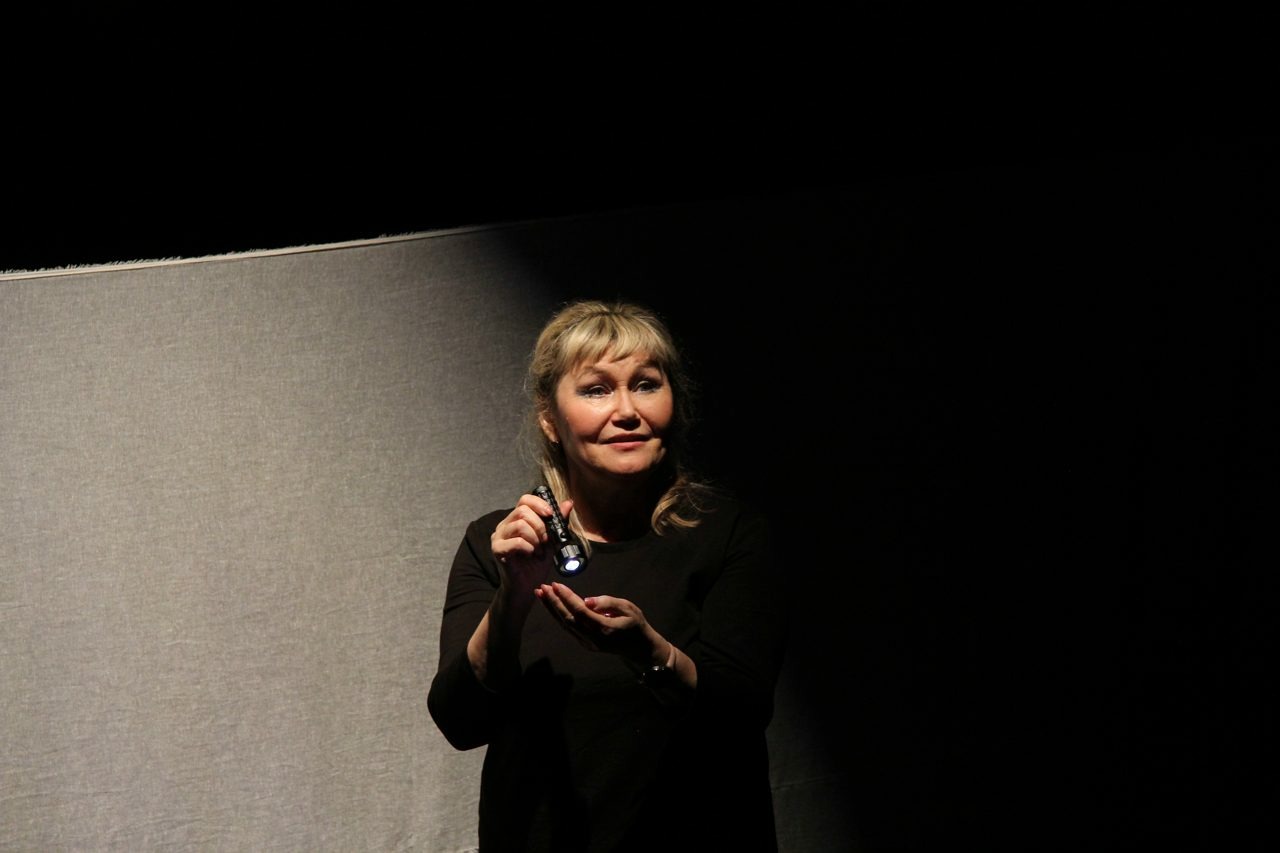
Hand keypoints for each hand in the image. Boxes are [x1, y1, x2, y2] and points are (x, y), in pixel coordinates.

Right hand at [490, 493, 574, 594]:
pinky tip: (531, 556)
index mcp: (516, 519)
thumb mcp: (552, 540)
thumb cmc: (537, 564)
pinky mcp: (497, 549)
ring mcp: (498, 536)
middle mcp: (505, 525)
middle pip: (522, 511)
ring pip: (520, 525)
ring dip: (536, 539)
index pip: (524, 500)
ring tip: (539, 552)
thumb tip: (568, 503)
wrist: (528, 586)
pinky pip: (516, 541)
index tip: (550, 515)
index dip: (539, 504)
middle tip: (546, 542)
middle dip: (540, 526)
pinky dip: (529, 548)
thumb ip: (558, 522)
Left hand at [535, 582, 659, 664]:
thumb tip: (586, 600)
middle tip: (542, 587)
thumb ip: (608, 603)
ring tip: (541, 594)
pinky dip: (558, 616)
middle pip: (568, 619)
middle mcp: (593, 638)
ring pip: (565, 625)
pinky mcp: (585, 644)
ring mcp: (588, 643)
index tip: (556, 584)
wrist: (639, 648)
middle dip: (553, 602)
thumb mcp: (629, 608)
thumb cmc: (635, 624)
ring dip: (552, 609)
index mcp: (604, 628)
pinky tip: (552, 605)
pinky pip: (569, 628)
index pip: (580, 611)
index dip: (566, 597)